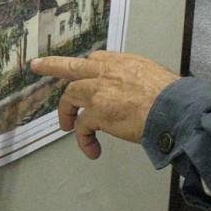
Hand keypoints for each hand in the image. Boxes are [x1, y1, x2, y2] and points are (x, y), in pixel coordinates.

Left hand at [30, 51, 179, 158]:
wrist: (173, 107)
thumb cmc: (171, 96)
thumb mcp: (154, 77)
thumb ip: (137, 80)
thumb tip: (139, 92)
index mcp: (123, 63)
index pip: (97, 60)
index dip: (86, 68)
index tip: (78, 69)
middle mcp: (107, 72)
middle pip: (73, 67)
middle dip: (52, 65)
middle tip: (38, 65)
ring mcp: (98, 90)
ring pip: (70, 96)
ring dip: (66, 113)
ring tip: (66, 126)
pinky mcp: (96, 111)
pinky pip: (80, 127)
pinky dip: (84, 140)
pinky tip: (92, 150)